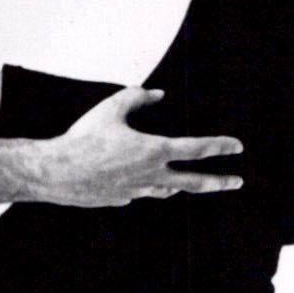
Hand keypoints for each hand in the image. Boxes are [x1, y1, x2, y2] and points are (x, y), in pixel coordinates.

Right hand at [35, 85, 243, 205]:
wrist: (55, 173)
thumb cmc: (83, 138)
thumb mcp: (111, 108)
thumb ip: (137, 96)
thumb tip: (157, 93)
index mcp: (154, 151)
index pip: (197, 149)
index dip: (220, 146)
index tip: (237, 147)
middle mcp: (151, 175)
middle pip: (195, 182)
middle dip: (219, 182)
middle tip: (237, 182)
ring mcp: (136, 191)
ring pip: (167, 189)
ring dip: (180, 184)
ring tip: (188, 181)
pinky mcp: (120, 199)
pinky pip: (140, 192)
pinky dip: (146, 185)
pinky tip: (139, 179)